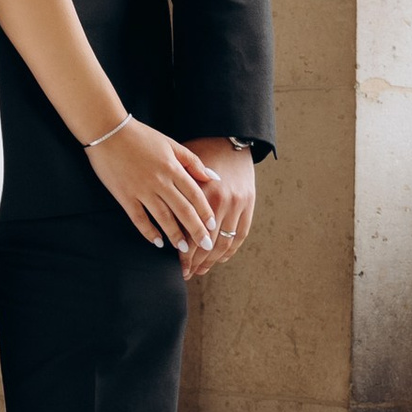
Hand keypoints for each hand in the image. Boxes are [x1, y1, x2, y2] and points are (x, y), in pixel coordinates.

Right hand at [86, 118, 221, 253]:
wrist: (108, 132)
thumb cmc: (140, 136)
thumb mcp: (170, 144)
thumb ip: (192, 161)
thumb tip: (212, 177)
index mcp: (172, 167)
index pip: (194, 194)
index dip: (204, 212)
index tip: (212, 226)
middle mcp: (159, 181)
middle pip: (182, 210)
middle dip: (196, 230)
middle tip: (206, 245)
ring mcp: (141, 190)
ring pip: (163, 217)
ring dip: (175, 235)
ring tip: (184, 249)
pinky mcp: (124, 196)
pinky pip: (139, 218)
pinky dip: (149, 232)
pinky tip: (157, 242)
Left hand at [181, 136, 256, 276]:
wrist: (227, 138)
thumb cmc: (198, 152)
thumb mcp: (181, 169)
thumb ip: (174, 195)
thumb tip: (163, 221)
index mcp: (201, 193)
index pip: (191, 233)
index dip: (184, 252)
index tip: (176, 264)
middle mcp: (222, 201)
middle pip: (207, 242)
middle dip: (196, 261)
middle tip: (186, 273)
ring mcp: (238, 204)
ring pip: (225, 242)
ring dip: (212, 260)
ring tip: (201, 269)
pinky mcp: (249, 204)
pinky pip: (241, 234)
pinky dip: (231, 249)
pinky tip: (220, 258)